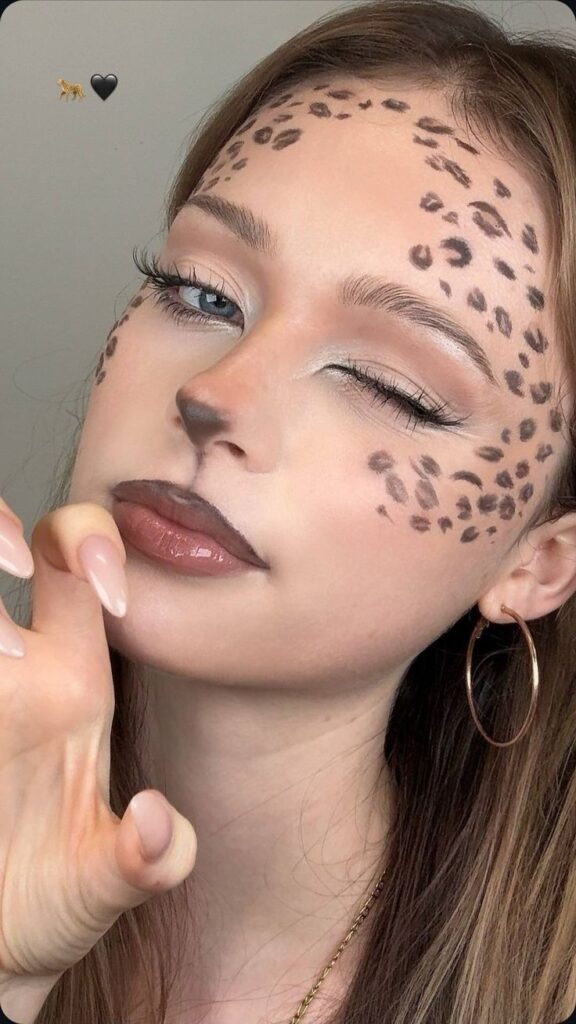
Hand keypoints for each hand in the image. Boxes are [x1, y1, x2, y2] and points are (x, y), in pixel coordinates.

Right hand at [0, 498, 196, 1021]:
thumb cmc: (46, 907)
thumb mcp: (101, 890)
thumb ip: (147, 861)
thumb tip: (157, 826)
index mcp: (73, 681)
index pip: (83, 570)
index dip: (97, 546)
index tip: (112, 591)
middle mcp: (11, 668)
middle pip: (3, 541)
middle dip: (0, 526)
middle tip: (10, 566)